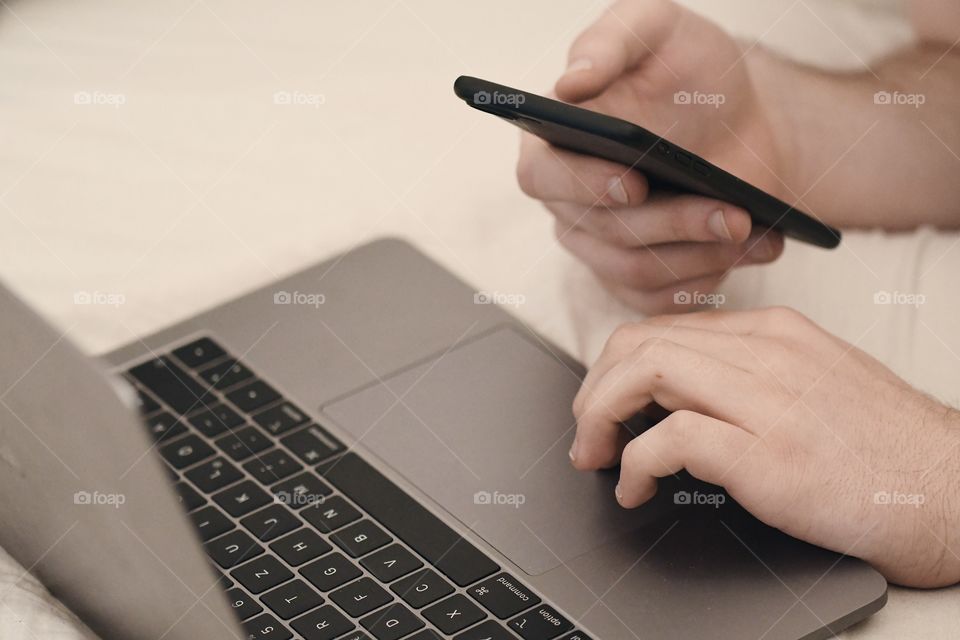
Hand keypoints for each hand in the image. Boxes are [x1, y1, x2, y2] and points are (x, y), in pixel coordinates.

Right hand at [516, 0, 790, 313]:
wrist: (741, 121)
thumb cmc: (690, 71)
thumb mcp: (656, 28)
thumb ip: (610, 41)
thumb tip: (569, 83)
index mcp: (552, 143)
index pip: (542, 178)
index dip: (582, 187)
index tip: (634, 184)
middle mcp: (567, 203)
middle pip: (601, 234)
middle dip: (672, 225)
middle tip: (731, 212)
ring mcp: (599, 247)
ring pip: (634, 272)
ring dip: (699, 255)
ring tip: (754, 229)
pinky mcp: (635, 278)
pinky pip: (658, 301)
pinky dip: (706, 281)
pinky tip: (747, 252)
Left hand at [570, 307, 959, 586]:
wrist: (953, 490)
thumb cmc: (883, 446)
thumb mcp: (815, 382)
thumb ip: (749, 374)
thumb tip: (677, 393)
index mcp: (775, 334)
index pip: (664, 329)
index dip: (614, 367)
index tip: (602, 402)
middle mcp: (767, 355)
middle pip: (642, 346)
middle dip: (595, 389)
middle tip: (586, 433)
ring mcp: (768, 402)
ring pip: (646, 374)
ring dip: (600, 418)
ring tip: (595, 456)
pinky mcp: (769, 456)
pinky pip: (671, 439)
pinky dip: (635, 463)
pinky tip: (635, 488)